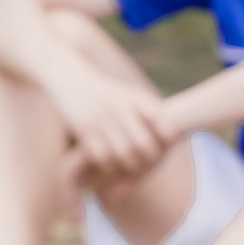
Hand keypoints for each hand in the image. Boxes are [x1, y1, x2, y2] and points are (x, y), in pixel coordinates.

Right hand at [49, 64, 174, 185]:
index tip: (168, 144)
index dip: (169, 138)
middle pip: (143, 144)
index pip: (164, 122)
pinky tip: (110, 163)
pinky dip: (108, 165)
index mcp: (137, 98)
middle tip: (148, 164)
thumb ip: (149, 111)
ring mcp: (101, 119)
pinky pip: (101, 156)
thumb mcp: (129, 94)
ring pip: (122, 154)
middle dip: (149, 160)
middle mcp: (121, 108)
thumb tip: (173, 137)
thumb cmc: (104, 91)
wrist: (70, 77)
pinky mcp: (83, 130)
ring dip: (128, 166)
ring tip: (130, 167)